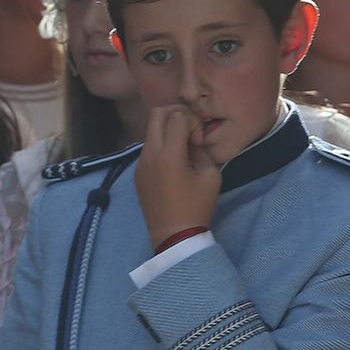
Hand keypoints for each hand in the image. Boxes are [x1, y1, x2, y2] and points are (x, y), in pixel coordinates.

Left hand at [135, 105, 220, 248]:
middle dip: (176, 114)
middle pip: (156, 114)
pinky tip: (173, 164)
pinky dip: (161, 145)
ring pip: (150, 130)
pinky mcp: (137, 172)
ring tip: (183, 150)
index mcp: (168, 154)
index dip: (192, 123)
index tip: (198, 143)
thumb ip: (201, 150)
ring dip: (167, 130)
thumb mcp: (211, 175)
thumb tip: (192, 140)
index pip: (177, 117)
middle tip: (189, 131)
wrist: (174, 235)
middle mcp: (149, 154)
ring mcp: (140, 163)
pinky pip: (148, 148)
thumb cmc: (197, 206)